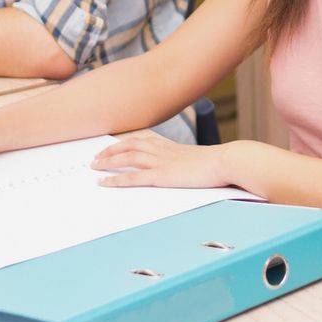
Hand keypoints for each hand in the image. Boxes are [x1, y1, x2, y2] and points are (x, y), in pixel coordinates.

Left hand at [89, 131, 234, 188]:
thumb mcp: (200, 159)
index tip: (114, 146)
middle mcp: (162, 150)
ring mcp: (161, 162)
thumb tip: (186, 166)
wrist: (227, 161)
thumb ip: (188, 161)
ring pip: (127, 157)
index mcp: (171, 146)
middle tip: (96, 157)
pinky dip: (116, 179)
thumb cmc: (219, 162)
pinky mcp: (162, 176)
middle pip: (129, 145)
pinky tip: (104, 182)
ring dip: (108, 161)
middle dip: (110, 150)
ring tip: (94, 166)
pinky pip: (133, 177)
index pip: (142, 139)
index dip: (125, 143)